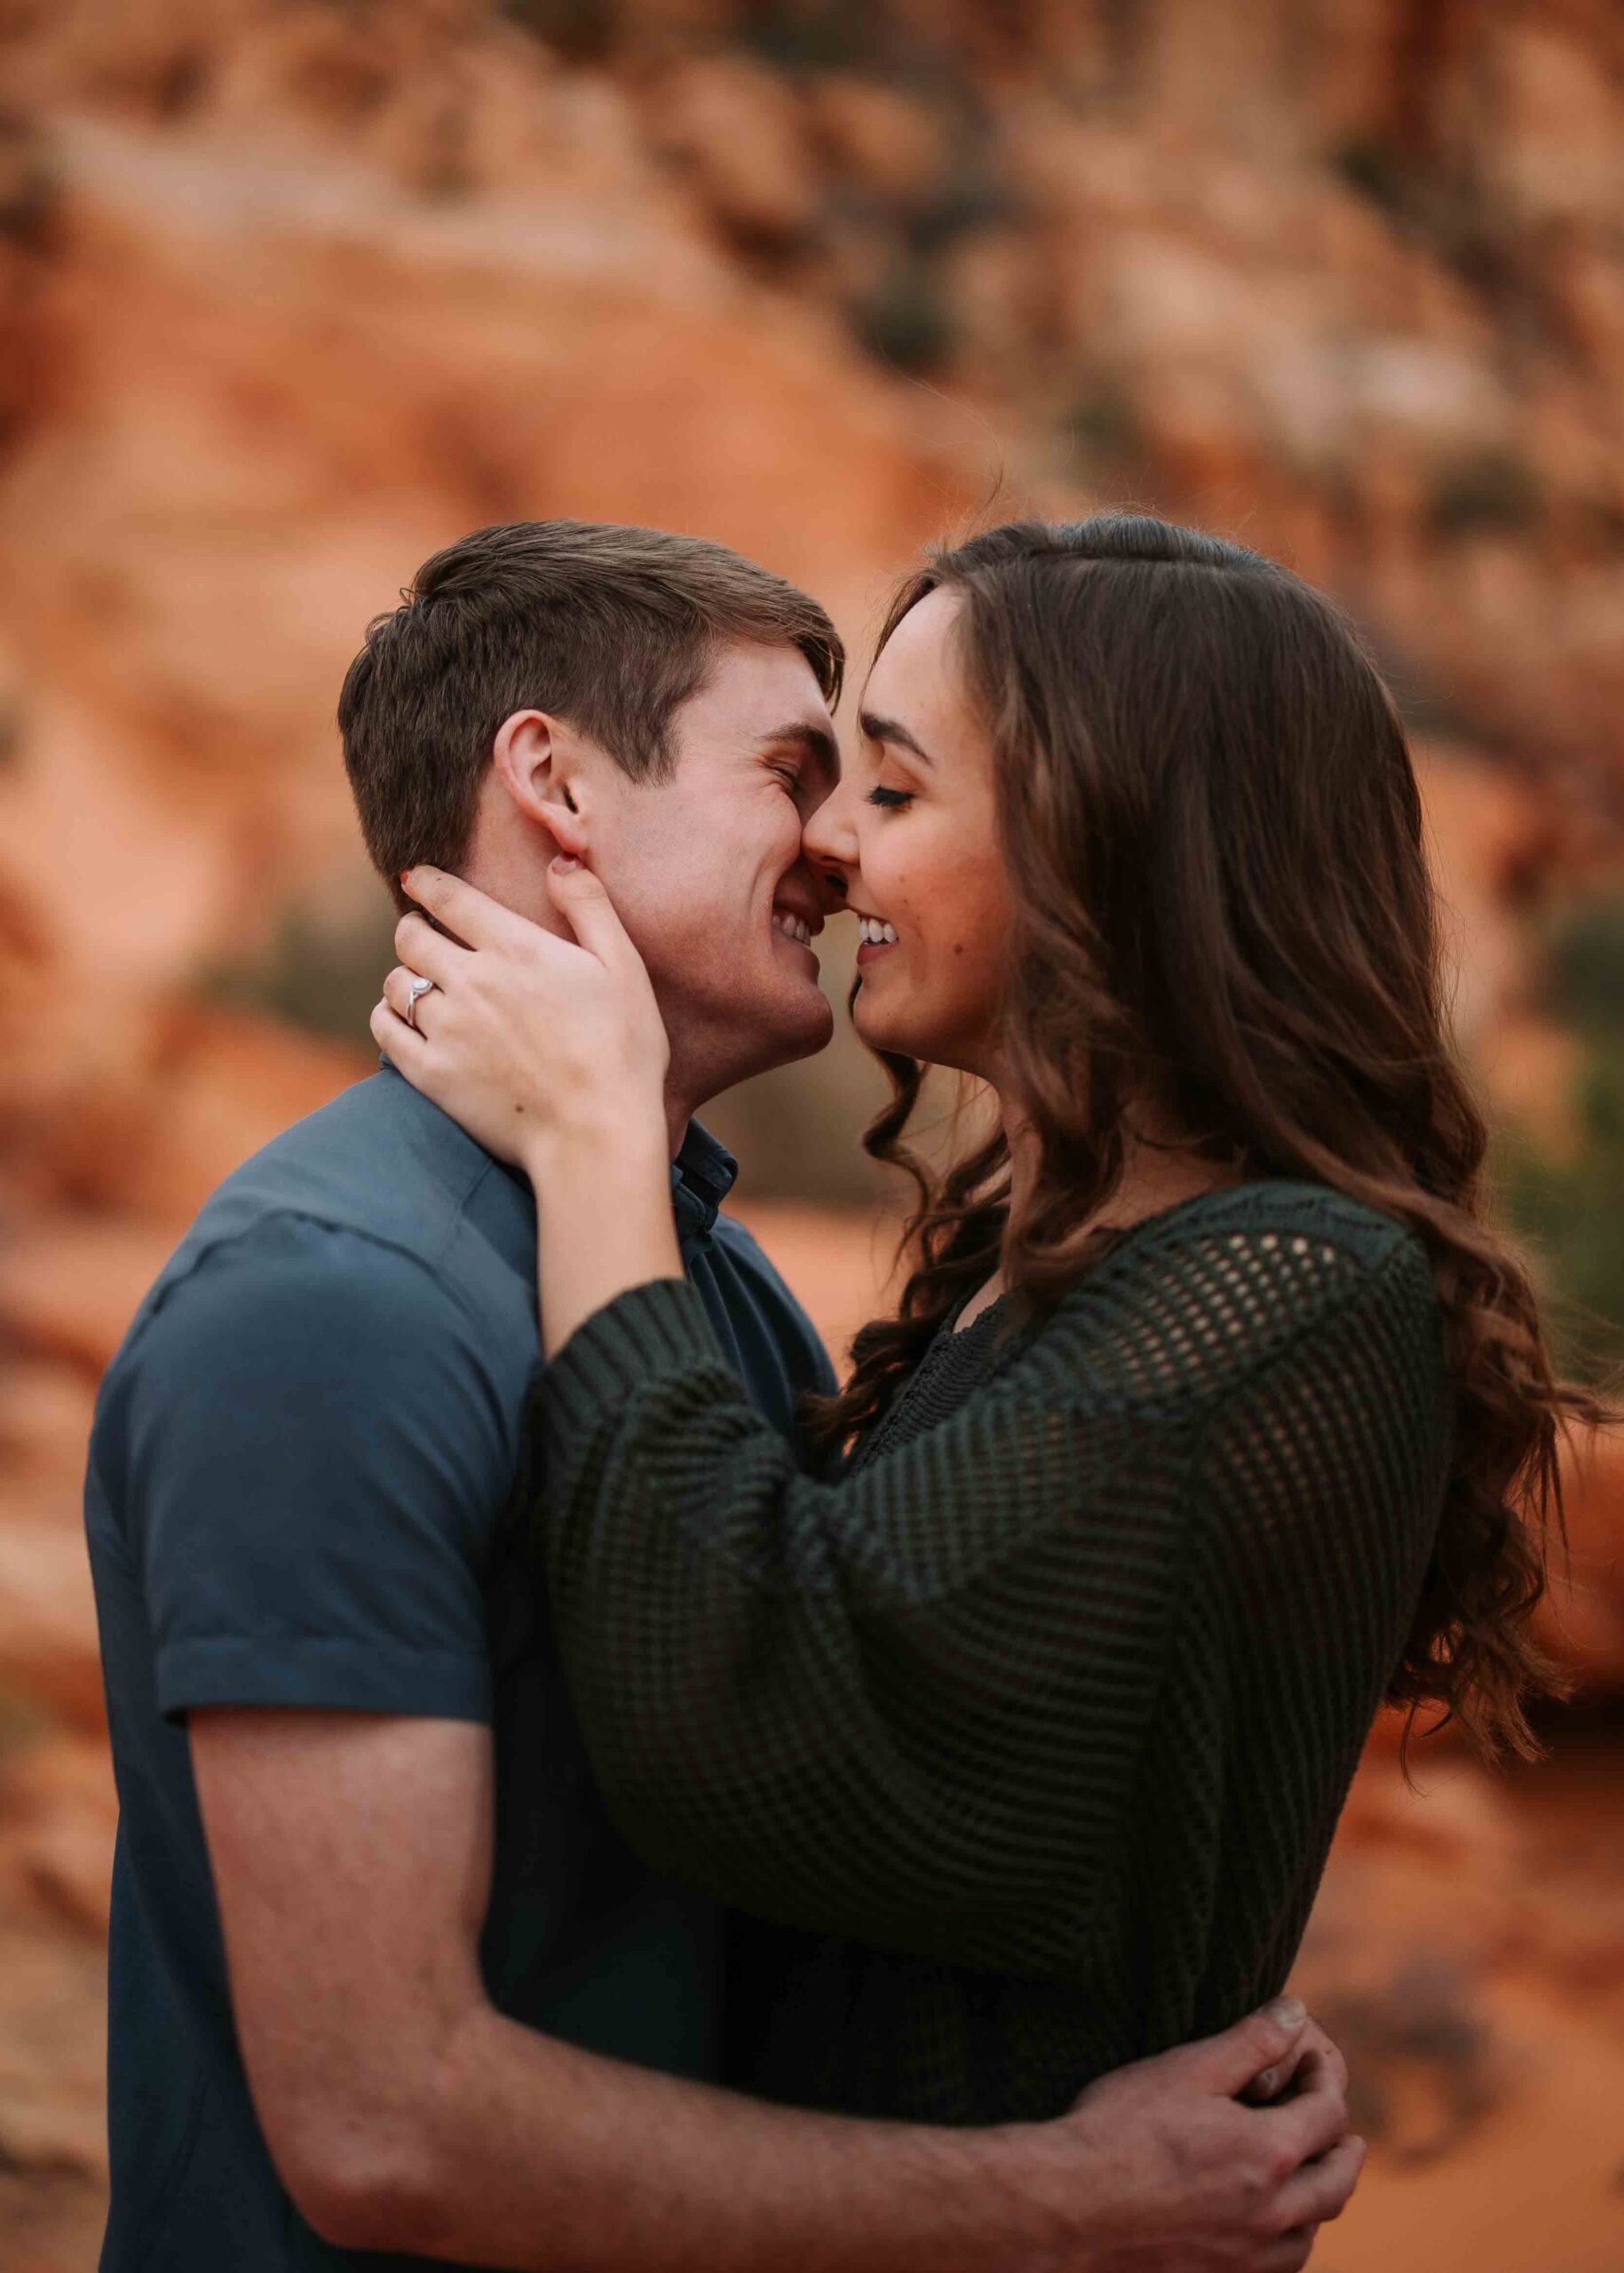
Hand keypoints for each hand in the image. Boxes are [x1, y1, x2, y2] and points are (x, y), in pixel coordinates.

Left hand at [373, 862, 669, 1169]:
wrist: (595, 1133)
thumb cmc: (622, 1051)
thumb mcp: (624, 968)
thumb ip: (590, 906)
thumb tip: (559, 862)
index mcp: (516, 948)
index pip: (450, 898)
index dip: (427, 882)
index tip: (416, 878)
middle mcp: (471, 981)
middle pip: (411, 938)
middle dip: (414, 929)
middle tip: (423, 936)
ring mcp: (447, 1029)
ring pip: (396, 983)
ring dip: (404, 976)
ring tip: (420, 983)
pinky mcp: (431, 1074)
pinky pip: (386, 1030)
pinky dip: (388, 1017)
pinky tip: (403, 1019)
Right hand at [1022, 2000, 1362, 2271]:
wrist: (1069, 2204)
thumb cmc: (1121, 2128)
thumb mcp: (1187, 2070)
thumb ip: (1250, 2042)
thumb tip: (1296, 2012)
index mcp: (1269, 2154)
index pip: (1328, 2116)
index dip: (1326, 2082)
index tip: (1312, 2063)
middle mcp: (1270, 2213)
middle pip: (1337, 2183)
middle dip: (1343, 2149)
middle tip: (1340, 2131)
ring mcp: (1246, 2257)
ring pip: (1311, 2234)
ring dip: (1320, 2201)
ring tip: (1310, 2178)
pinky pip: (1277, 2268)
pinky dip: (1288, 2242)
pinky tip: (1269, 2226)